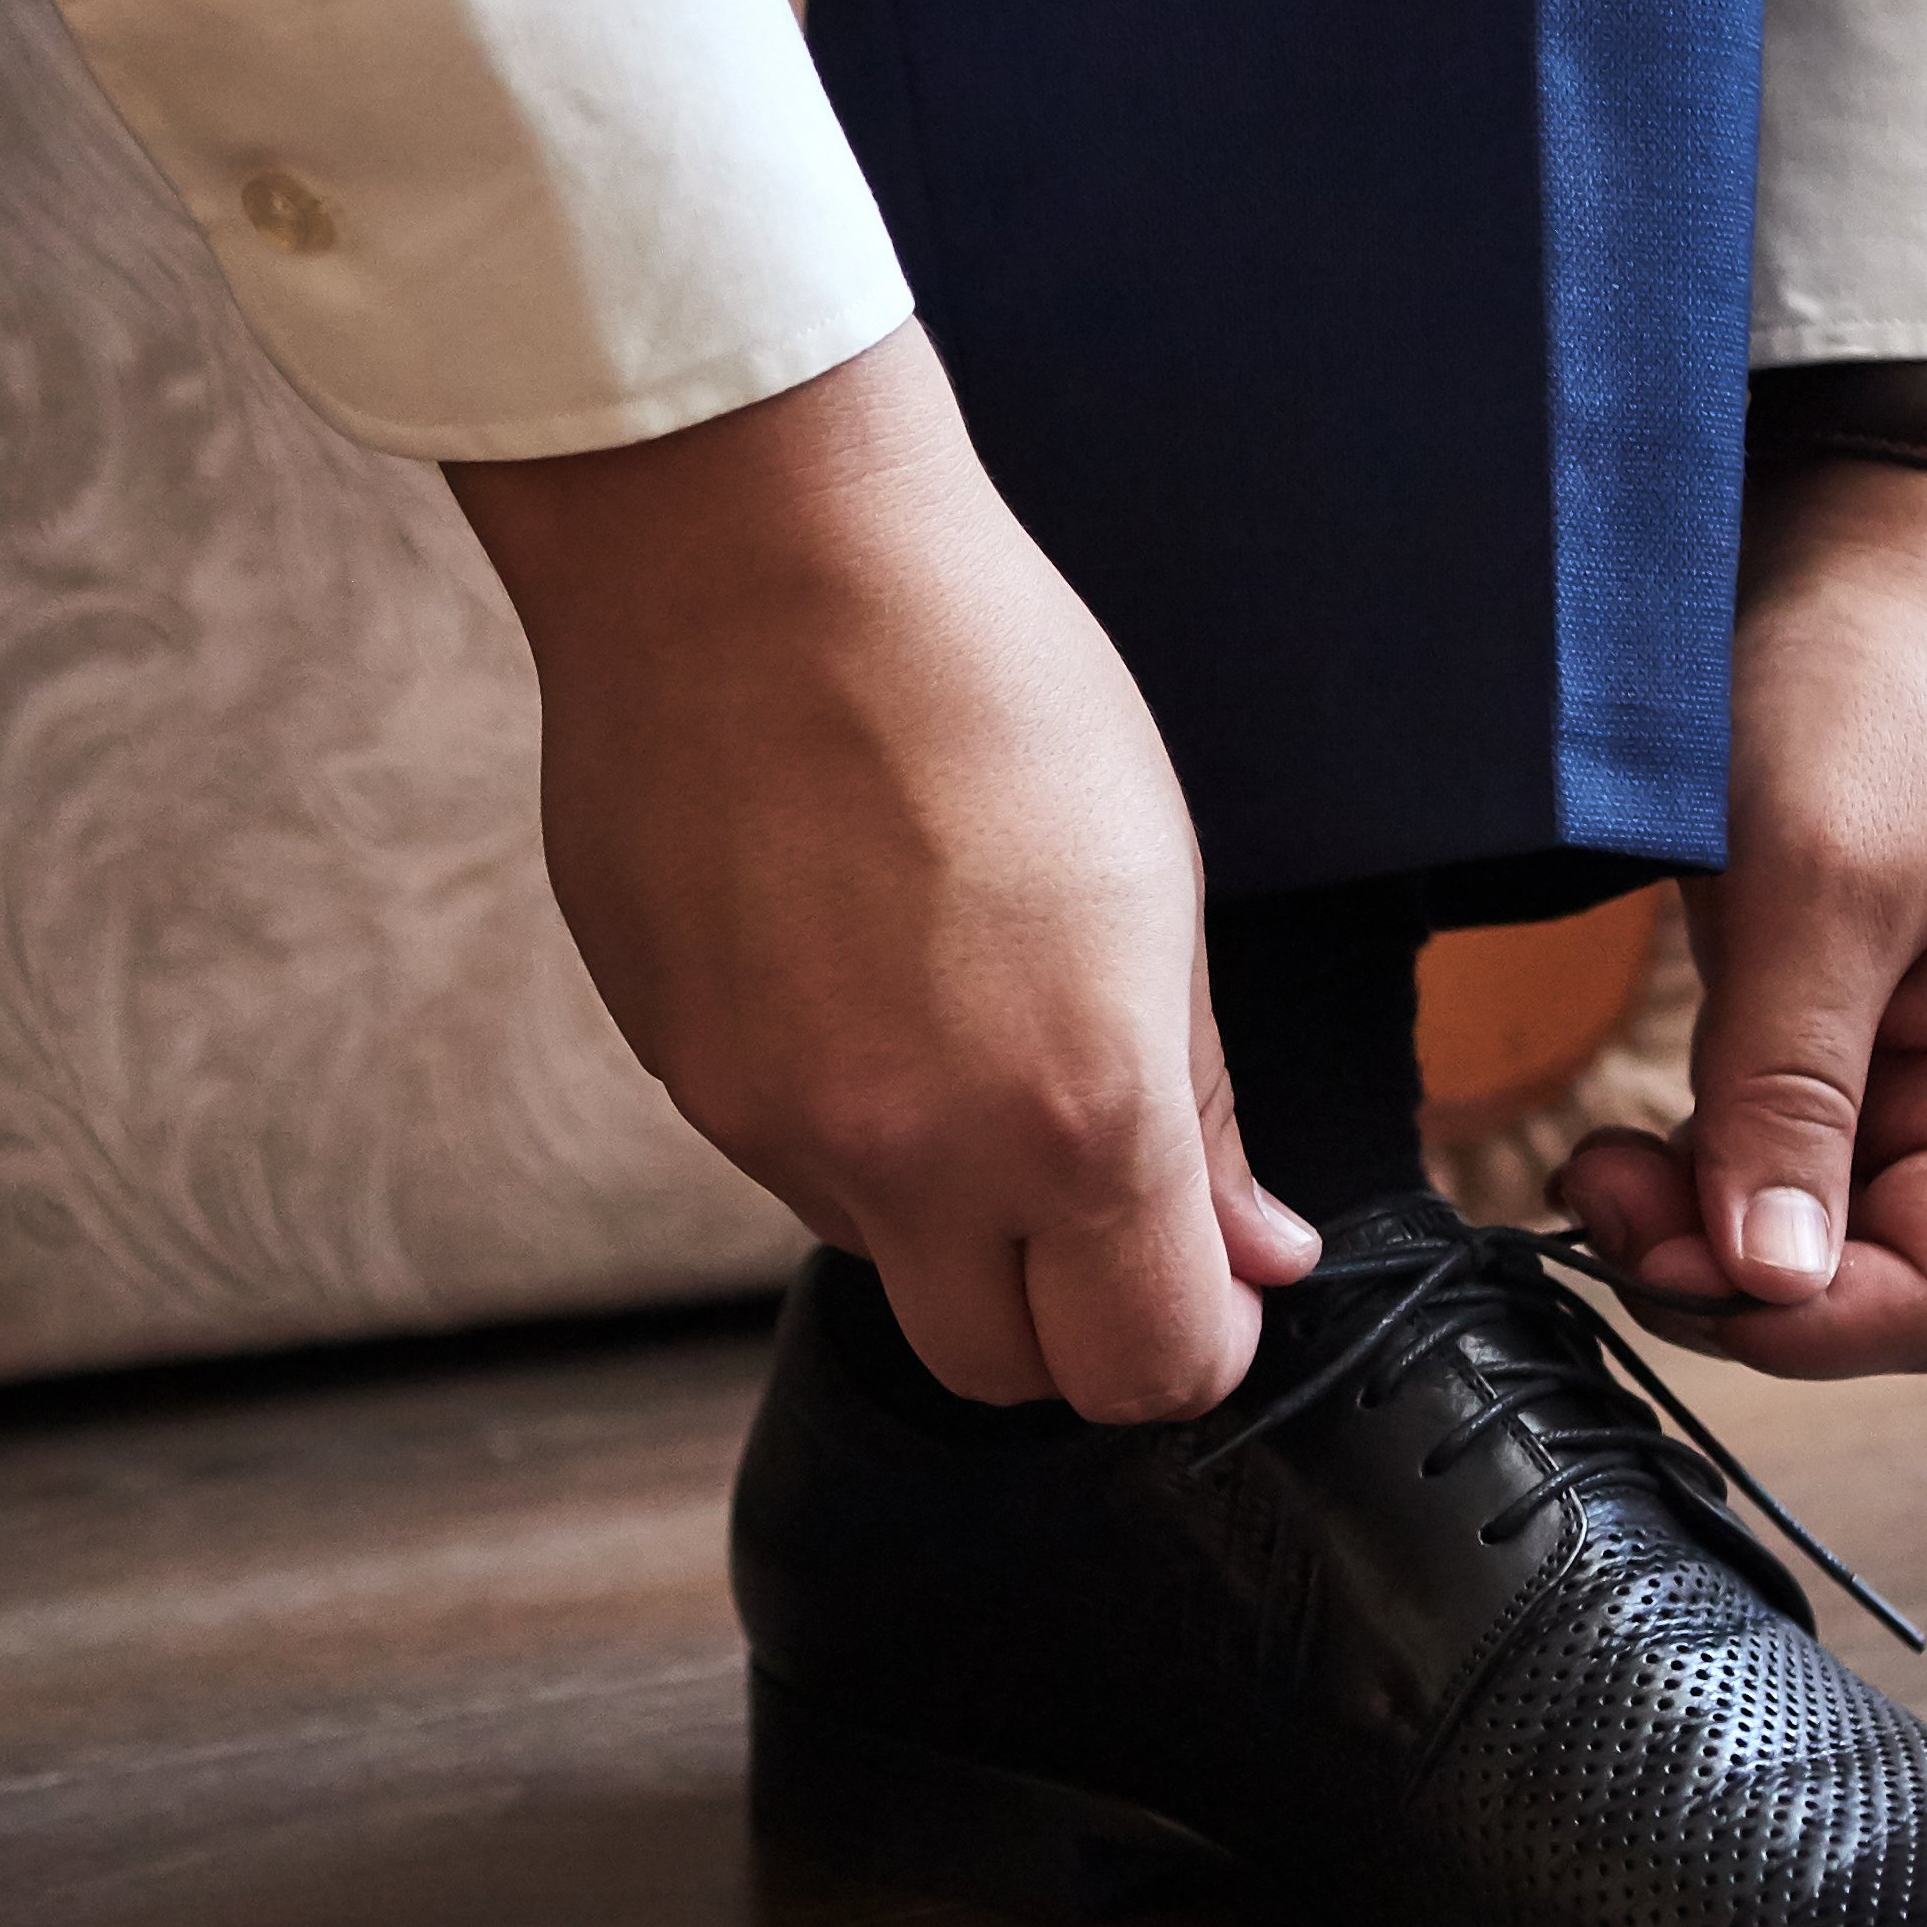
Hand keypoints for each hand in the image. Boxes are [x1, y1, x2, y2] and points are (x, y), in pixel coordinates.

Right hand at [446, 329, 1315, 1420]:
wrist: (745, 556)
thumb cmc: (973, 673)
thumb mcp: (1154, 884)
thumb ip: (1199, 1101)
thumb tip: (1251, 1246)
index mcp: (1073, 1111)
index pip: (1147, 1370)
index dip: (1194, 1346)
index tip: (1207, 1283)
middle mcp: (908, 1156)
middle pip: (996, 1370)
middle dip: (1060, 1320)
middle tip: (1093, 1198)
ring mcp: (769, 1125)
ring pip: (880, 1253)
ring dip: (936, 1196)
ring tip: (949, 1005)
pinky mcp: (675, 1071)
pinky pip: (781, 1157)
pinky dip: (834, 1112)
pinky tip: (847, 962)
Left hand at [1557, 456, 1926, 1376]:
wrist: (1873, 556)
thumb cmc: (1871, 691)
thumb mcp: (1818, 881)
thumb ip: (1792, 1085)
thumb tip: (1768, 1279)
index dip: (1798, 1322)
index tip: (1658, 1253)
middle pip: (1866, 1286)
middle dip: (1725, 1273)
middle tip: (1593, 1188)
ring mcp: (1914, 1079)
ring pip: (1802, 1239)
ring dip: (1693, 1229)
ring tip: (1593, 1157)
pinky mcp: (1839, 1046)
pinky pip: (1769, 1166)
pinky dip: (1691, 1174)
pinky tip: (1622, 1133)